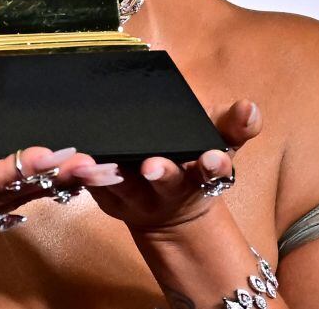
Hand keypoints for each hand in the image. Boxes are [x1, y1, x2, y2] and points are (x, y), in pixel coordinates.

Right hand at [0, 129, 99, 273]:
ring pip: (11, 203)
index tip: (45, 153)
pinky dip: (33, 192)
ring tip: (88, 167)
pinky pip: (4, 207)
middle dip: (49, 177)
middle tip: (89, 159)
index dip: (11, 169)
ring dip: (50, 186)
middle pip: (6, 195)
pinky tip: (59, 180)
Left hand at [84, 99, 261, 233]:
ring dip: (106, 174)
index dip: (212, 164)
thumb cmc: (194, 159)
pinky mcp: (108, 198)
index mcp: (201, 172)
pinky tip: (69, 162)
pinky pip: (91, 187)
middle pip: (165, 180)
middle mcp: (169, 188)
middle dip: (161, 172)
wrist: (171, 210)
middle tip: (152, 165)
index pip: (212, 170)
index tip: (210, 159)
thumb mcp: (221, 141)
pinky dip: (80, 176)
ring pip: (121, 186)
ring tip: (90, 162)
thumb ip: (236, 124)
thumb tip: (250, 108)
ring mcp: (137, 196)